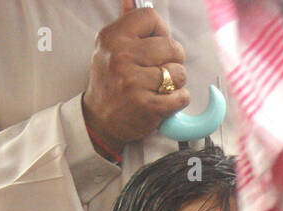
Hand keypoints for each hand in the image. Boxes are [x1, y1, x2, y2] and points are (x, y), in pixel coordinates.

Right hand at [82, 0, 190, 149]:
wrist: (100, 120)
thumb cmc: (111, 81)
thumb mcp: (110, 48)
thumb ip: (127, 24)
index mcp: (113, 37)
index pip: (151, 17)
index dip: (161, 31)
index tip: (156, 45)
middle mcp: (121, 56)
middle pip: (172, 46)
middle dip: (174, 60)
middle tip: (160, 70)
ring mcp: (133, 81)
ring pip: (179, 73)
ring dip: (176, 82)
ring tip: (159, 87)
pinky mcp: (147, 105)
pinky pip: (182, 96)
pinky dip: (178, 101)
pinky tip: (164, 101)